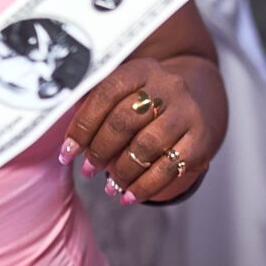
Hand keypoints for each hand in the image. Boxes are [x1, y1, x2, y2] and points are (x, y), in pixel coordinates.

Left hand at [59, 56, 217, 204]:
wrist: (192, 105)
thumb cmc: (143, 106)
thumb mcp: (121, 95)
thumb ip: (92, 108)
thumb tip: (64, 143)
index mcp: (142, 69)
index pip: (105, 94)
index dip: (82, 126)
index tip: (66, 153)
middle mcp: (168, 86)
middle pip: (125, 120)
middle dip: (100, 150)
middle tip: (88, 170)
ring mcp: (188, 112)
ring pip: (147, 146)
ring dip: (122, 171)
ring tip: (109, 186)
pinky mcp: (201, 140)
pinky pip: (169, 168)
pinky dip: (145, 186)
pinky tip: (130, 196)